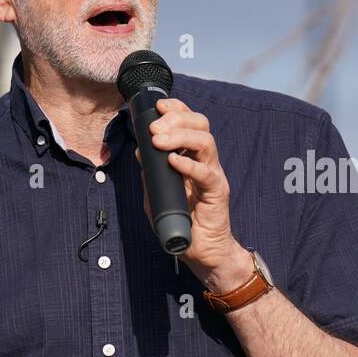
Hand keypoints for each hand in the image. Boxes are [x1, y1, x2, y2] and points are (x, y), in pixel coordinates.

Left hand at [136, 96, 252, 292]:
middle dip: (176, 119)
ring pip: (206, 142)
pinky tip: (173, 162)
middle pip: (200, 125)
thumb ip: (151, 172)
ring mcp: (213, 175)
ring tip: (160, 141)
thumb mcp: (157, 193)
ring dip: (181, 136)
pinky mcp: (217, 193)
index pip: (189, 122)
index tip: (158, 106)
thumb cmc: (182, 221)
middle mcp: (205, 161)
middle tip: (155, 127)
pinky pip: (206, 173)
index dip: (176, 109)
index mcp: (192, 157)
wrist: (202, 251)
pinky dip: (189, 165)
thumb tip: (140, 149)